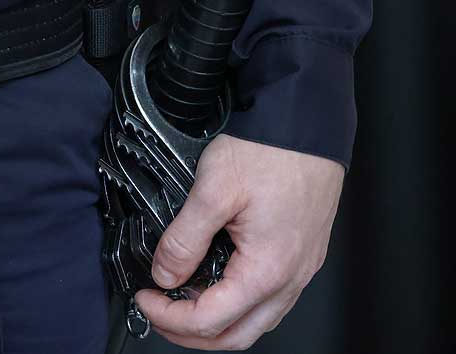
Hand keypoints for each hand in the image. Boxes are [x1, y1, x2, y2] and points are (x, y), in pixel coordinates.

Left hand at [135, 134, 343, 349]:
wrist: (308, 122)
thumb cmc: (273, 149)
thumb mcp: (214, 189)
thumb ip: (184, 239)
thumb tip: (166, 273)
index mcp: (268, 268)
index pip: (209, 320)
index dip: (168, 316)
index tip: (147, 298)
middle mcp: (291, 276)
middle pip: (237, 335)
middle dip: (191, 334)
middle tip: (163, 313)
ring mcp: (302, 266)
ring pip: (258, 321)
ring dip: (219, 323)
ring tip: (190, 301)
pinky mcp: (306, 252)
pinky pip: (274, 298)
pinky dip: (242, 303)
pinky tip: (224, 281)